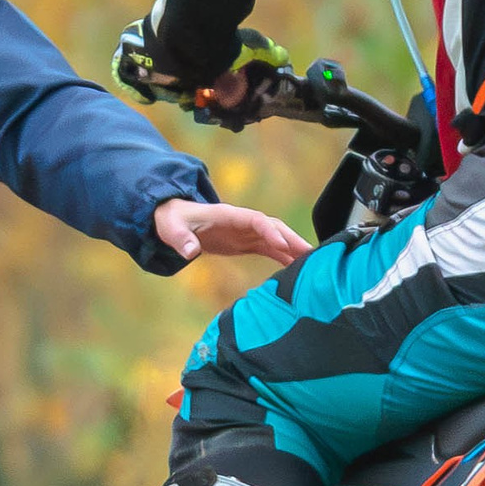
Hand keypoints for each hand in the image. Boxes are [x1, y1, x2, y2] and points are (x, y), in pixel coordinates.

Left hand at [152, 196, 309, 265]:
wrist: (173, 220)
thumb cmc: (172, 221)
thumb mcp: (171, 229)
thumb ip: (180, 238)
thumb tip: (190, 251)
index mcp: (228, 215)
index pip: (255, 220)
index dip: (269, 230)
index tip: (282, 243)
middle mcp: (242, 222)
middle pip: (273, 227)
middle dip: (291, 239)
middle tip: (311, 254)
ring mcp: (245, 232)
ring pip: (276, 238)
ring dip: (293, 249)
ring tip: (313, 264)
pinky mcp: (245, 243)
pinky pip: (270, 249)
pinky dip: (285, 257)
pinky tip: (297, 269)